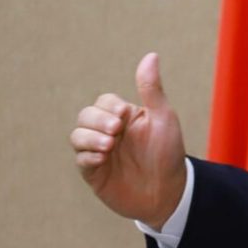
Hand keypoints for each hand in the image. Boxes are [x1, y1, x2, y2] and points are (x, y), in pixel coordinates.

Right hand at [70, 52, 186, 230]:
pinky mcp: (95, 173)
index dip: (109, 106)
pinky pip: (80, 160)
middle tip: (116, 131)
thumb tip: (151, 55)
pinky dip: (88, 157)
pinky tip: (102, 160)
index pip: (104, 101)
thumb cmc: (169, 153)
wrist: (169, 192)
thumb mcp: (162, 118)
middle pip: (86, 116)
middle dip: (97, 120)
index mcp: (126, 117)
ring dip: (89, 138)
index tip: (124, 115)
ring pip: (77, 137)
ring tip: (109, 147)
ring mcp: (101, 153)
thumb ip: (152, 89)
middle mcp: (110, 132)